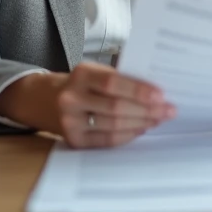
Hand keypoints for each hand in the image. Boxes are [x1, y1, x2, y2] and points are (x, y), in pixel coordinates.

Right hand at [0, 62, 174, 147]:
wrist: (42, 99)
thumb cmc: (80, 83)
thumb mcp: (94, 71)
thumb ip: (120, 77)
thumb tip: (156, 90)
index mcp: (81, 74)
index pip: (113, 83)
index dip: (139, 90)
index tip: (162, 95)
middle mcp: (72, 98)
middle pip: (116, 107)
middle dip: (147, 110)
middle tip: (169, 110)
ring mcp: (70, 122)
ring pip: (113, 125)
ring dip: (142, 123)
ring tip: (159, 119)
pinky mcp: (73, 140)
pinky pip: (106, 140)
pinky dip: (128, 135)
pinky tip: (142, 128)